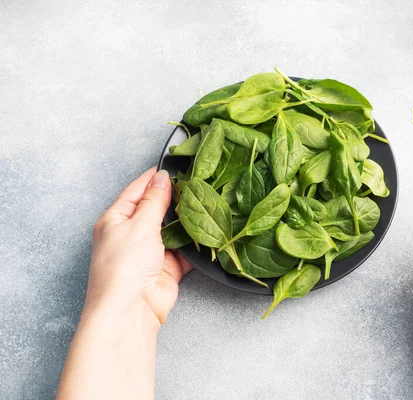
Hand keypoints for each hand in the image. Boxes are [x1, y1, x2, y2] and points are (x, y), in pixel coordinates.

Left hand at [87, 167, 191, 325]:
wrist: (131, 310)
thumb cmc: (124, 266)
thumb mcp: (139, 224)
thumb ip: (154, 200)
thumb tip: (162, 177)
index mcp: (115, 220)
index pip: (136, 191)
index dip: (153, 178)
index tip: (173, 166)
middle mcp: (132, 234)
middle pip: (156, 209)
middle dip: (175, 199)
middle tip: (197, 184)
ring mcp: (150, 252)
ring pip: (173, 230)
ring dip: (187, 222)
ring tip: (206, 204)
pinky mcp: (168, 268)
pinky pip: (185, 251)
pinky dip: (196, 244)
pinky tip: (209, 231)